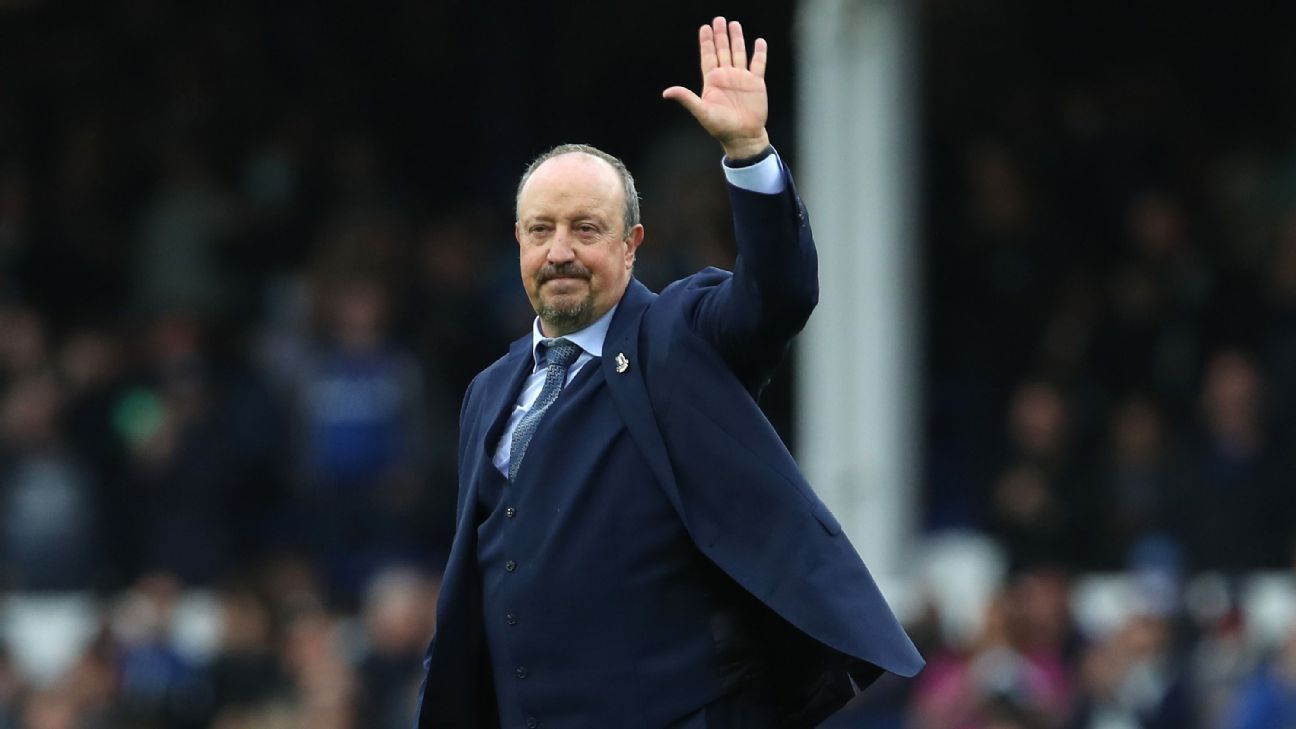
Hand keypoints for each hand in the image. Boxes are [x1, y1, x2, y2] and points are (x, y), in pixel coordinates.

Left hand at [663, 17, 770, 159]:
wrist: (743, 136)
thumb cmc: (721, 127)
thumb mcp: (702, 112)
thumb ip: (687, 99)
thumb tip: (667, 92)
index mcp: (713, 81)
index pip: (708, 56)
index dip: (706, 42)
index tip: (705, 28)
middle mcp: (726, 76)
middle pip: (722, 51)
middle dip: (720, 35)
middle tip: (719, 19)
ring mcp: (742, 78)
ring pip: (739, 53)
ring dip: (737, 39)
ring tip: (734, 24)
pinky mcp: (756, 83)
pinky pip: (758, 64)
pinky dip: (759, 53)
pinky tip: (759, 42)